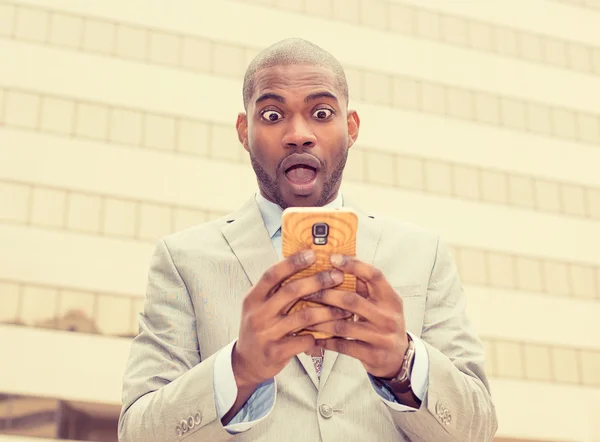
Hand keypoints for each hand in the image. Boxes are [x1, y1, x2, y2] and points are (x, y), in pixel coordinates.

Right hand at [233, 250, 350, 387]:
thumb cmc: (260, 328)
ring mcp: (266, 334)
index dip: (292, 263)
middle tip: (337, 276)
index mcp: (253, 298)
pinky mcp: (276, 352)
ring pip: (303, 317)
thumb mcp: (260, 306)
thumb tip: (304, 264)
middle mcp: (258, 314)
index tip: (313, 254)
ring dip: (327, 311)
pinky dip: (319, 335)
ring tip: (344, 309)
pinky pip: (304, 340)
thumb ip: (277, 290)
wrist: (246, 362)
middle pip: (290, 292)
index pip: (272, 274)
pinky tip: (330, 334)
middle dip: (317, 282)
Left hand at [304, 255, 408, 378]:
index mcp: (390, 298)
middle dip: (326, 294)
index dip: (354, 265)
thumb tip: (335, 263)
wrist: (399, 356)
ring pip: (343, 325)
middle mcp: (388, 316)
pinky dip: (325, 340)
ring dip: (320, 319)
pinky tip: (312, 337)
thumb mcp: (381, 302)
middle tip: (306, 291)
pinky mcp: (372, 355)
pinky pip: (343, 346)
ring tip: (303, 315)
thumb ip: (363, 286)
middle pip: (352, 301)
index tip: (332, 258)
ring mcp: (381, 337)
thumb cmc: (383, 322)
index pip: (374, 276)